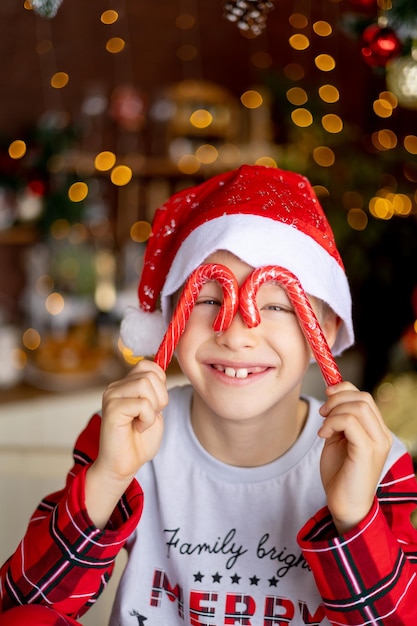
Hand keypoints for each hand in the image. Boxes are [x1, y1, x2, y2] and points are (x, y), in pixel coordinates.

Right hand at [86, 359, 167, 527]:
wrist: (123, 466)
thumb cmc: (139, 441)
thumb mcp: (154, 409)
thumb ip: (155, 389)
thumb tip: (160, 370)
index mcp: (125, 385)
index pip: (148, 365)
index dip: (160, 383)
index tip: (156, 404)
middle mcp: (115, 387)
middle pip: (150, 374)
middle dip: (160, 397)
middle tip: (150, 416)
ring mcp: (112, 396)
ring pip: (146, 384)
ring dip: (153, 408)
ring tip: (143, 422)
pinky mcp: (112, 409)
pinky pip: (142, 404)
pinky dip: (147, 419)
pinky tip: (138, 428)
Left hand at [318, 381, 391, 534]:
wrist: (344, 505)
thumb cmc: (340, 474)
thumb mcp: (338, 439)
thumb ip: (339, 418)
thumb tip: (332, 393)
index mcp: (376, 431)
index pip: (365, 397)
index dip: (343, 390)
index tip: (326, 398)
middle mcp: (382, 435)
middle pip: (363, 398)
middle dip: (337, 399)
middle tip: (322, 414)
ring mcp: (377, 443)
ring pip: (358, 407)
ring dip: (333, 411)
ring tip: (324, 428)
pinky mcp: (368, 451)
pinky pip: (349, 422)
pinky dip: (332, 423)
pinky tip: (324, 436)